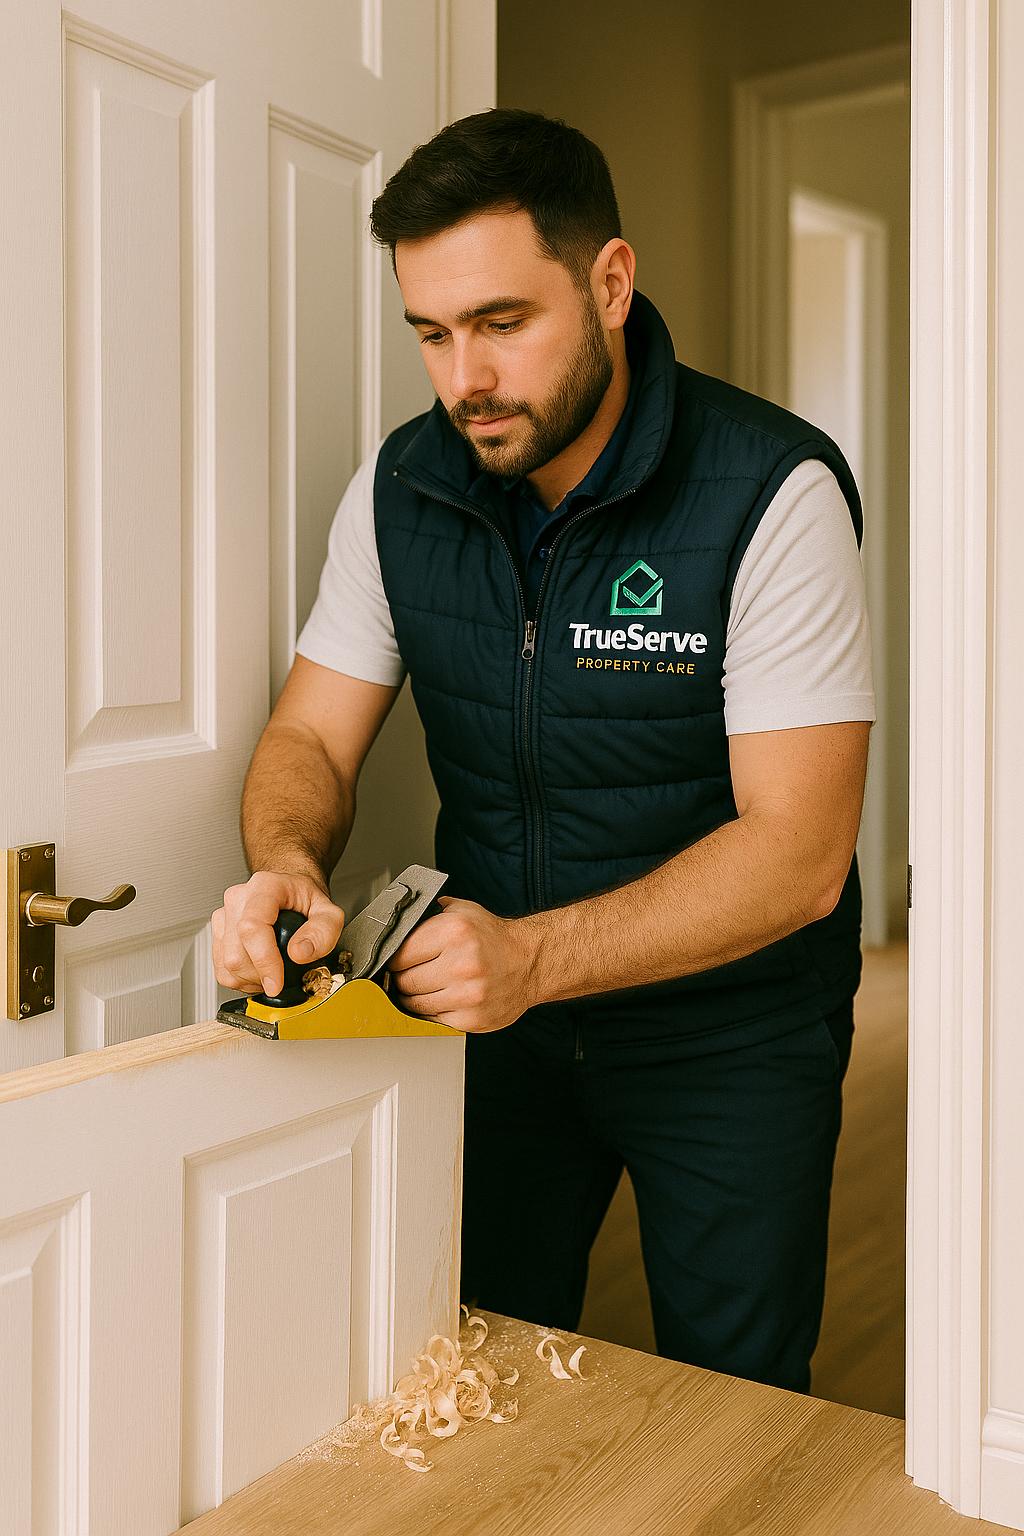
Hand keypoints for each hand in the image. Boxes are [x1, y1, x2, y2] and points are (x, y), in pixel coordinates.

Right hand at [212, 871, 345, 997]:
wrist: (291, 892)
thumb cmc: (306, 899)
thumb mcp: (330, 912)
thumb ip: (323, 932)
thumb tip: (299, 954)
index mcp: (264, 887)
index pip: (252, 928)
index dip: (264, 961)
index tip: (277, 983)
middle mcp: (238, 899)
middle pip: (236, 954)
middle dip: (262, 976)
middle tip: (284, 975)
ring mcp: (224, 915)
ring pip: (227, 965)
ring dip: (252, 980)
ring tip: (273, 971)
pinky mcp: (218, 933)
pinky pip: (222, 970)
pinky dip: (242, 980)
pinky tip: (259, 971)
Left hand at [386, 896, 538, 1032]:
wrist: (530, 962)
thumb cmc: (493, 938)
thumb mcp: (462, 911)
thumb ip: (428, 915)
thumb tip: (395, 925)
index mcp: (455, 932)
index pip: (399, 955)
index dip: (395, 958)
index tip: (399, 960)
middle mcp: (462, 964)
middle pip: (404, 981)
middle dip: (402, 978)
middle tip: (412, 972)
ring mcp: (468, 995)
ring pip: (414, 1004)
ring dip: (414, 996)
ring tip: (426, 985)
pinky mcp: (472, 1019)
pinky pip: (433, 1019)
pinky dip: (433, 1010)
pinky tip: (444, 997)